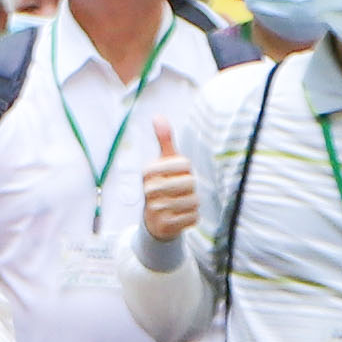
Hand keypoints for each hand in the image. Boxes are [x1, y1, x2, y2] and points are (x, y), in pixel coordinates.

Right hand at [138, 116, 198, 245]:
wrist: (154, 219)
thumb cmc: (163, 182)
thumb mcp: (163, 161)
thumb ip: (164, 139)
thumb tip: (157, 116)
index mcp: (148, 171)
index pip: (183, 163)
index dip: (186, 168)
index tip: (178, 172)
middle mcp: (149, 189)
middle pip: (189, 182)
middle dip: (190, 186)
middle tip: (183, 189)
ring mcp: (157, 208)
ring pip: (193, 200)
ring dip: (193, 201)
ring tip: (183, 202)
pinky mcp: (166, 226)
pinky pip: (193, 217)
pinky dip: (192, 216)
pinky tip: (182, 214)